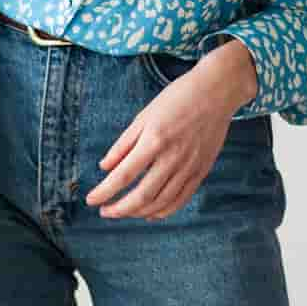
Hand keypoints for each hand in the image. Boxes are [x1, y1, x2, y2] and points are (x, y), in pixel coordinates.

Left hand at [86, 40, 258, 220]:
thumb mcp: (144, 116)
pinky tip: (149, 213)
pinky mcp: (201, 171)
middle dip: (119, 209)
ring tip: (123, 212)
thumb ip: (123, 144)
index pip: (124, 175)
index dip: (105, 192)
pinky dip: (163, 211)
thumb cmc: (177, 99)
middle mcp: (173, 158)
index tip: (91, 200)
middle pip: (142, 195)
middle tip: (104, 211)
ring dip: (138, 212)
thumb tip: (104, 168)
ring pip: (161, 202)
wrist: (216, 92)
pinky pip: (181, 200)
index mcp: (154, 140)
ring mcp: (190, 167)